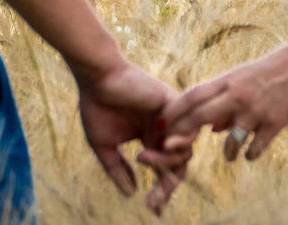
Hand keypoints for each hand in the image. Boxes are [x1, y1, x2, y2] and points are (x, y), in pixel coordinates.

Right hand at [77, 60, 191, 214]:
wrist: (97, 78)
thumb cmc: (97, 107)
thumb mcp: (105, 146)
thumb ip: (118, 170)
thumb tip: (131, 194)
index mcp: (150, 138)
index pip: (165, 169)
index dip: (161, 190)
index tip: (153, 209)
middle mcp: (165, 130)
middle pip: (179, 165)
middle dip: (167, 186)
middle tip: (153, 202)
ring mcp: (172, 118)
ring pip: (185, 152)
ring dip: (166, 162)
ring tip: (142, 157)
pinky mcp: (175, 103)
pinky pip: (189, 129)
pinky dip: (180, 142)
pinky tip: (161, 145)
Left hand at [159, 41, 287, 161]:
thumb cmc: (275, 68)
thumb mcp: (246, 78)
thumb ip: (227, 100)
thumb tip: (212, 129)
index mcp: (229, 80)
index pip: (193, 95)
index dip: (173, 111)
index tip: (160, 124)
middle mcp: (238, 94)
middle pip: (200, 115)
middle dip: (183, 134)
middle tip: (174, 149)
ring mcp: (256, 109)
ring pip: (229, 140)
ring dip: (227, 153)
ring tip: (230, 156)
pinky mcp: (275, 122)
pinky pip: (255, 148)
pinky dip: (250, 155)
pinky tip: (251, 154)